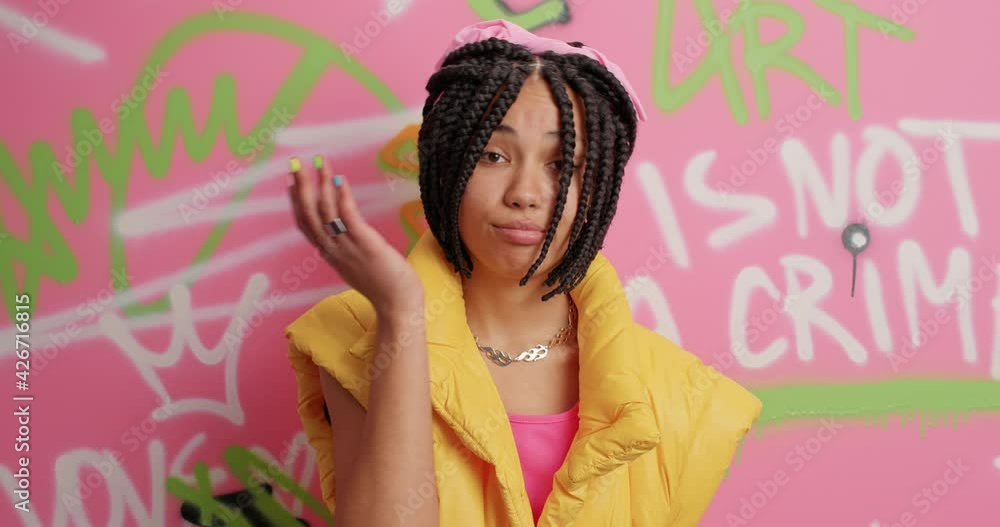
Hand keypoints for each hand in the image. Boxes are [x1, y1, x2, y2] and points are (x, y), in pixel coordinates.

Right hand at [287, 156, 423, 313]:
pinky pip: (349, 216)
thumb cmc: (383, 285)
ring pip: (326, 211)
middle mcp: (333, 249)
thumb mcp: (357, 266)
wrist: (397, 304)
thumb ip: (347, 249)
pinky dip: (342, 197)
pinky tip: (340, 180)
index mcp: (330, 254)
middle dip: (301, 187)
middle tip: (295, 164)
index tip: (290, 181)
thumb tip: (346, 232)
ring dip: (321, 184)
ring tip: (320, 163)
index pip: (305, 224)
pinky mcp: (366, 244)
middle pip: (309, 214)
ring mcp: (348, 247)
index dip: (295, 202)